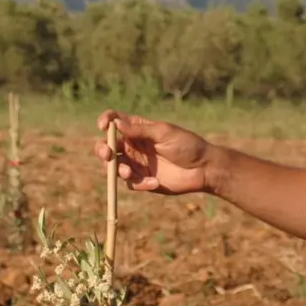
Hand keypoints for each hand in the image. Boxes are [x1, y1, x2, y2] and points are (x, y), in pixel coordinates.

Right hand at [95, 111, 214, 195]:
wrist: (203, 168)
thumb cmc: (187, 145)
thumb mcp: (164, 133)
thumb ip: (140, 130)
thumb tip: (116, 123)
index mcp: (138, 129)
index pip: (115, 121)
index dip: (105, 121)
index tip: (103, 126)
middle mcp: (134, 146)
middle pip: (107, 146)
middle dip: (102, 150)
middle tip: (107, 154)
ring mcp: (137, 163)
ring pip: (114, 167)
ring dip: (117, 169)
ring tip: (129, 172)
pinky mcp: (143, 180)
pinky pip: (131, 183)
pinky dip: (139, 184)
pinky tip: (155, 182)